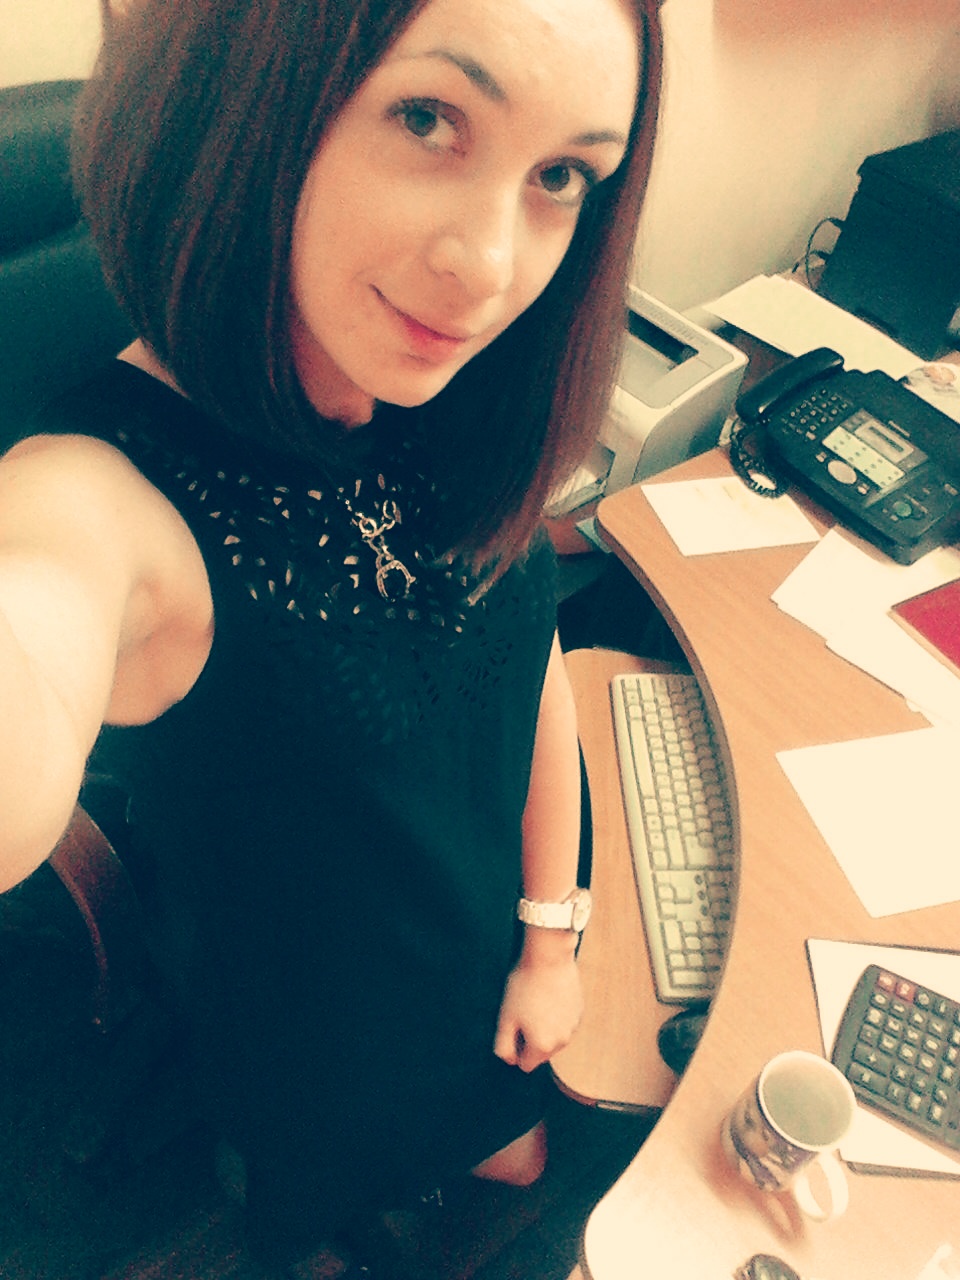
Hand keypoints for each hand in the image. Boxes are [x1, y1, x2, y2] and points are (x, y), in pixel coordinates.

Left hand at [494, 940, 583, 1072]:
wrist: (549, 957)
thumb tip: (510, 1059)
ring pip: (554, 1037)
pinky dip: (556, 1015)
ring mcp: (573, 1026)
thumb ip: (504, 1046)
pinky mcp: (579, 1011)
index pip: (525, 1065)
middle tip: (523, 1012)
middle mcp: (562, 1041)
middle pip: (541, 1053)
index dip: (516, 1048)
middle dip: (531, 1039)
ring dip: (544, 1027)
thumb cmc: (524, 985)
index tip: (513, 1028)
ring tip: (536, 1002)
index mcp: (542, 1046)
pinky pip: (564, 1022)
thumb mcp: (505, 1017)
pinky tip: (548, 996)